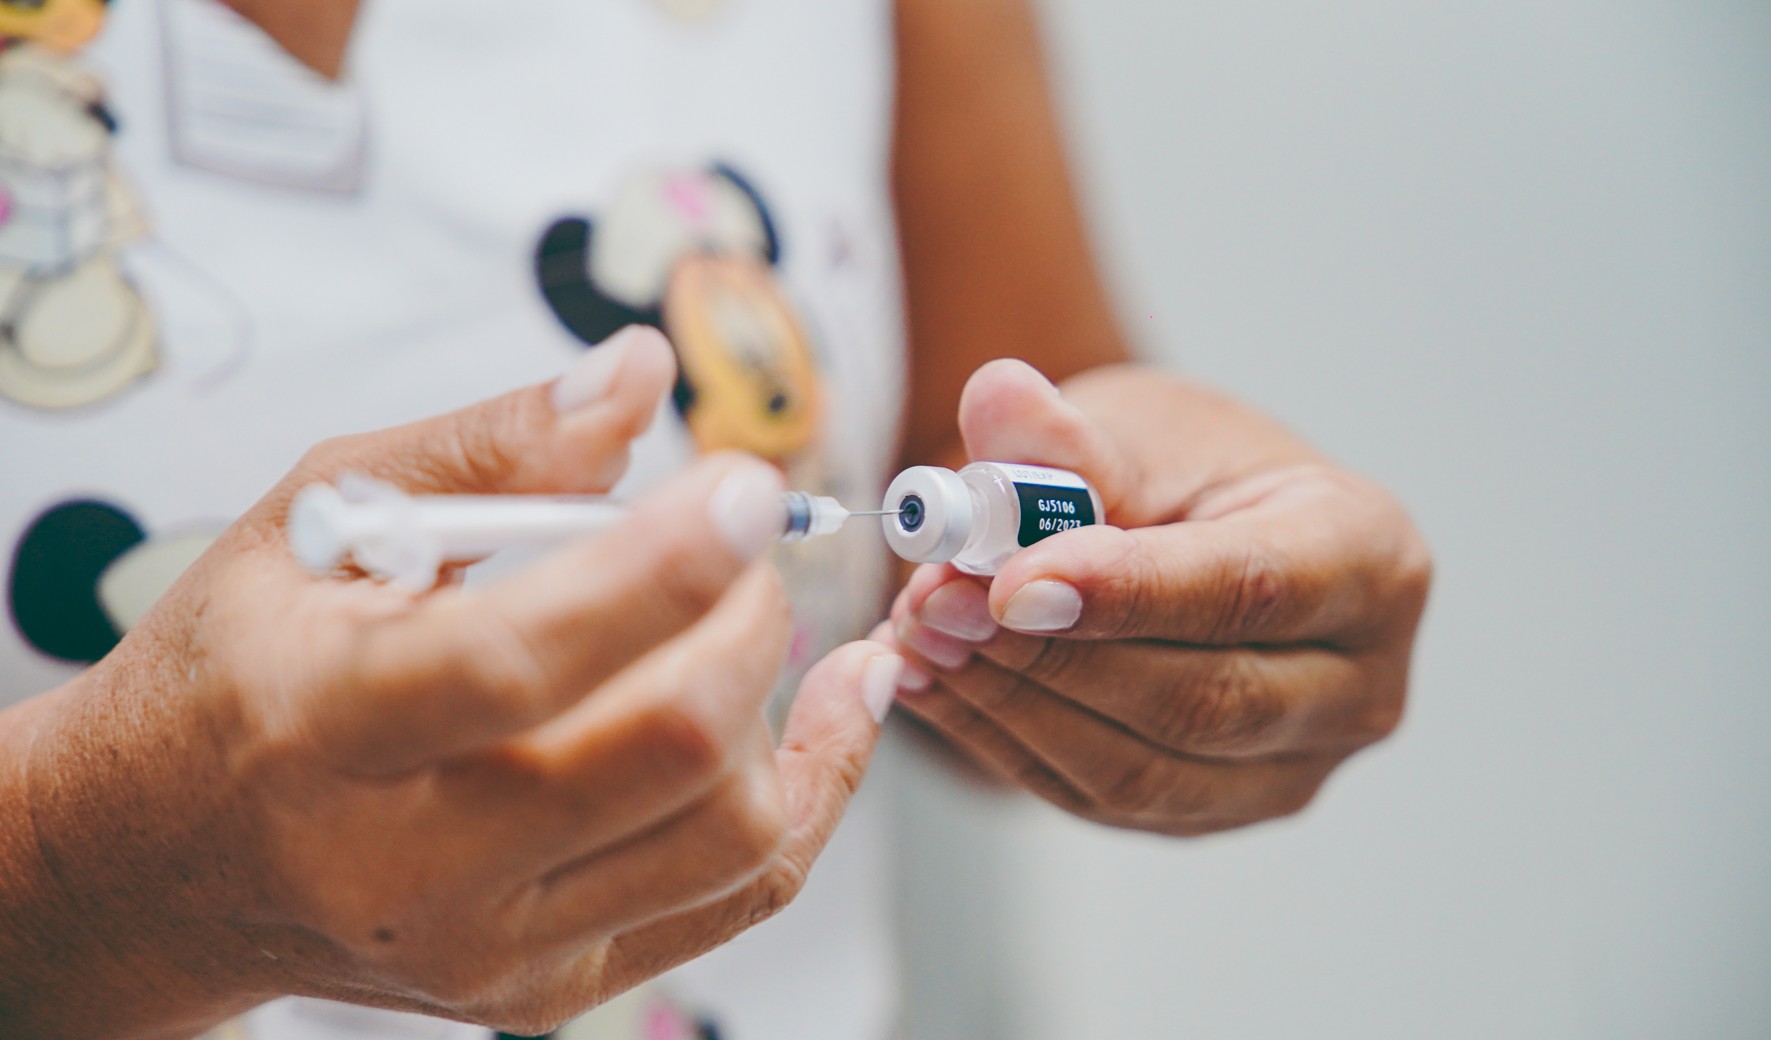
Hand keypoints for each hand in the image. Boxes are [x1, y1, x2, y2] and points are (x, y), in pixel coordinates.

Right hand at [0, 327, 902, 1038]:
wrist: (161, 864)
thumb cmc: (238, 667)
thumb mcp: (316, 519)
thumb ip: (489, 447)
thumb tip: (645, 374)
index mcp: (322, 726)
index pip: (523, 662)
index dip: (663, 568)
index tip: (748, 486)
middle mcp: (406, 866)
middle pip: (663, 754)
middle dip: (749, 618)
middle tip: (742, 538)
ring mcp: (488, 948)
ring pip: (729, 836)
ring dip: (787, 701)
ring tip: (756, 613)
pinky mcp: (547, 987)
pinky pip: (739, 894)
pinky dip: (814, 789)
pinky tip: (836, 703)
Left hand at [883, 359, 1430, 835]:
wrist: (1191, 529)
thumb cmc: (1185, 470)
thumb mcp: (1137, 427)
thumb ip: (1067, 435)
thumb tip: (996, 397)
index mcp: (1370, 558)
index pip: (1250, 589)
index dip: (1126, 592)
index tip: (1008, 581)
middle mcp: (1358, 684)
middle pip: (1201, 701)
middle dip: (1047, 657)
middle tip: (933, 604)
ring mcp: (1294, 768)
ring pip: (1141, 771)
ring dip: (1010, 705)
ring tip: (917, 636)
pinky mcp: (1213, 810)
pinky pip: (1099, 798)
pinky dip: (1003, 741)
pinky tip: (935, 683)